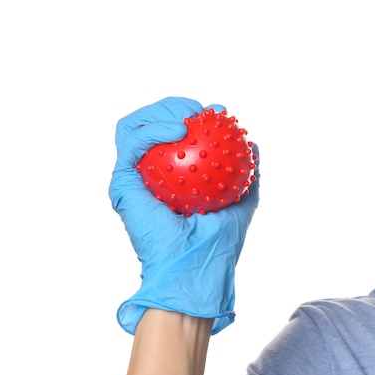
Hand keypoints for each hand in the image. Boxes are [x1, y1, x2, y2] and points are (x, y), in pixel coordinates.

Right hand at [109, 96, 259, 334]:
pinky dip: (153, 130)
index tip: (216, 113)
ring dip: (159, 110)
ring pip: (134, 127)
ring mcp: (132, 178)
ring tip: (186, 115)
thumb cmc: (217, 243)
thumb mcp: (242, 203)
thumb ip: (247, 174)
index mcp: (168, 178)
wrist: (195, 269)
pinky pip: (133, 144)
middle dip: (173, 105)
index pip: (173, 135)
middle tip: (200, 110)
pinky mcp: (121, 184)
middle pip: (150, 124)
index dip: (191, 115)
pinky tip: (178, 129)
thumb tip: (253, 146)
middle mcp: (147, 175)